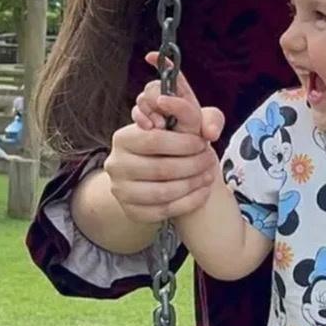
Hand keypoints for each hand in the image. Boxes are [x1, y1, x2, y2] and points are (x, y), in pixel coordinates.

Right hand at [103, 54, 225, 223]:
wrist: (154, 171)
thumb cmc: (171, 141)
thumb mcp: (180, 120)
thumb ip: (193, 114)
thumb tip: (210, 131)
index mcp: (123, 138)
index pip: (154, 140)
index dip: (183, 143)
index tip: (203, 143)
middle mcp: (116, 165)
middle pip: (160, 169)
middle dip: (192, 165)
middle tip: (210, 160)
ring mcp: (121, 191)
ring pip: (162, 193)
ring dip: (192, 184)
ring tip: (209, 175)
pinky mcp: (132, 211)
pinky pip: (163, 211)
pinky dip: (188, 202)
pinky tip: (203, 192)